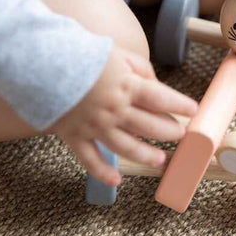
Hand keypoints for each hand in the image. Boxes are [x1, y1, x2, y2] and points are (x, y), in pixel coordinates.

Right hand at [51, 45, 197, 185]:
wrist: (41, 61)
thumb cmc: (84, 55)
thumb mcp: (119, 54)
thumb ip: (141, 69)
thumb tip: (157, 85)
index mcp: (127, 86)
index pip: (162, 98)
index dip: (181, 104)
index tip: (194, 110)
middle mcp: (115, 109)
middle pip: (150, 125)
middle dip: (170, 131)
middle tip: (181, 135)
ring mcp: (95, 125)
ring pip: (127, 147)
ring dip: (146, 155)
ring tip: (160, 159)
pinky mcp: (74, 136)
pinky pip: (90, 159)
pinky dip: (103, 173)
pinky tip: (116, 181)